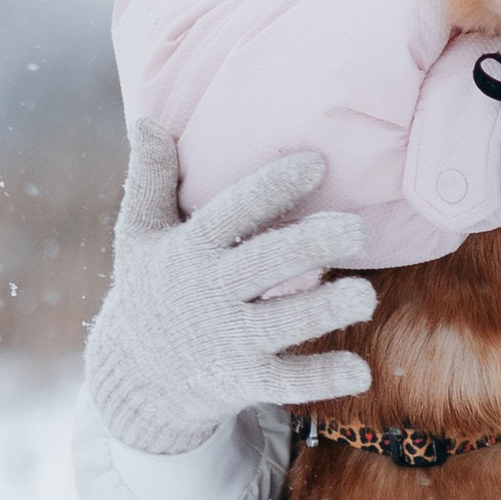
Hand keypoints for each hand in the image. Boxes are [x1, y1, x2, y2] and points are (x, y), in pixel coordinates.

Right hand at [84, 126, 374, 456]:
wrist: (134, 378)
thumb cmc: (151, 289)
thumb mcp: (139, 233)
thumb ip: (151, 177)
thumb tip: (147, 117)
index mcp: (190, 249)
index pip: (232, 212)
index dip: (271, 187)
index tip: (315, 162)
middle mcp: (210, 293)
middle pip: (263, 264)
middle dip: (308, 246)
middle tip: (356, 228)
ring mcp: (228, 340)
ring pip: (281, 324)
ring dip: (323, 311)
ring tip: (366, 295)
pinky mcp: (244, 380)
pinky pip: (286, 382)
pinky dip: (321, 379)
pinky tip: (360, 372)